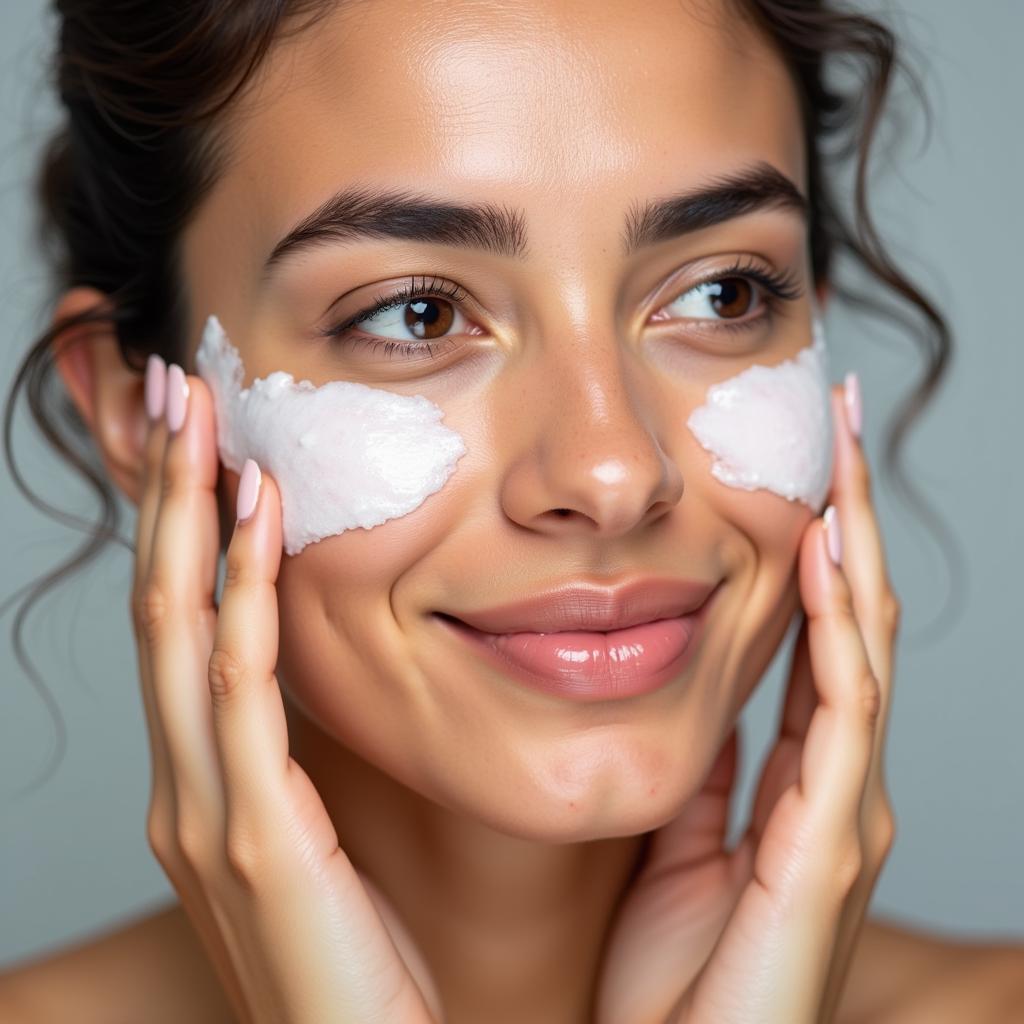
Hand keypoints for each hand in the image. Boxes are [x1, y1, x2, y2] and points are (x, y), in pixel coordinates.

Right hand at [131, 365, 441, 1023]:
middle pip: (162, 602)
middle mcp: (191, 786)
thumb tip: (352, 666)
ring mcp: (208, 812)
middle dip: (164, 490)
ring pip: (180, 627)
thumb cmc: (373, 957)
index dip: (183, 522)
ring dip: (187, 513)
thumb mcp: (335, 833)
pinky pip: (239, 689)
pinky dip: (240, 591)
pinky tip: (256, 513)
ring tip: (201, 415)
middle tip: (174, 385)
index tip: (205, 433)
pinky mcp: (252, 839)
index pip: (184, 621)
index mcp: (213, 781)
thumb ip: (322, 753)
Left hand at [594, 380, 898, 1023]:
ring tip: (838, 446)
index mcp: (796, 778)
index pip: (815, 634)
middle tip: (834, 413)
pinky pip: (838, 712)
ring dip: (850, 542)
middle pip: (849, 618)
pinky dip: (836, 629)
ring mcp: (842, 811)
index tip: (797, 460)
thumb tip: (685, 689)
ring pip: (857, 645)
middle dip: (846, 513)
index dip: (813, 545)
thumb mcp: (674, 840)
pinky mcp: (825, 846)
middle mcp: (835, 783)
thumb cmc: (674, 974)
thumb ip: (698, 767)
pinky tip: (821, 554)